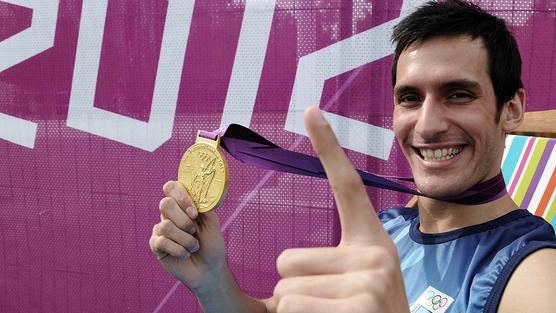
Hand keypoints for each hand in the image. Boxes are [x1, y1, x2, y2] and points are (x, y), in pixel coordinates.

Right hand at [149, 181, 226, 292]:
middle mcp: (170, 214)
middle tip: (194, 231)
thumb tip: (194, 194)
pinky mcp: (156, 245)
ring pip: (166, 226)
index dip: (181, 196)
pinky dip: (179, 250)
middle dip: (184, 221)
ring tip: (193, 246)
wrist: (209, 269)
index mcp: (183, 204)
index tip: (194, 212)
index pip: (171, 187)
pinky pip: (162, 242)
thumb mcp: (212, 222)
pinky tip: (185, 254)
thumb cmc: (211, 245)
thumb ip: (203, 206)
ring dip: (186, 240)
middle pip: (165, 204)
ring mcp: (161, 229)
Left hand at [268, 107, 408, 312]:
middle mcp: (376, 255)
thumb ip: (326, 265)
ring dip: (296, 311)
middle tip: (329, 307)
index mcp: (372, 241)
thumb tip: (287, 265)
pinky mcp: (360, 306)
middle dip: (295, 289)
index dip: (328, 147)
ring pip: (285, 290)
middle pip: (287, 259)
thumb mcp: (356, 283)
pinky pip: (290, 307)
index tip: (311, 109)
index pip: (347, 186)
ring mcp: (371, 282)